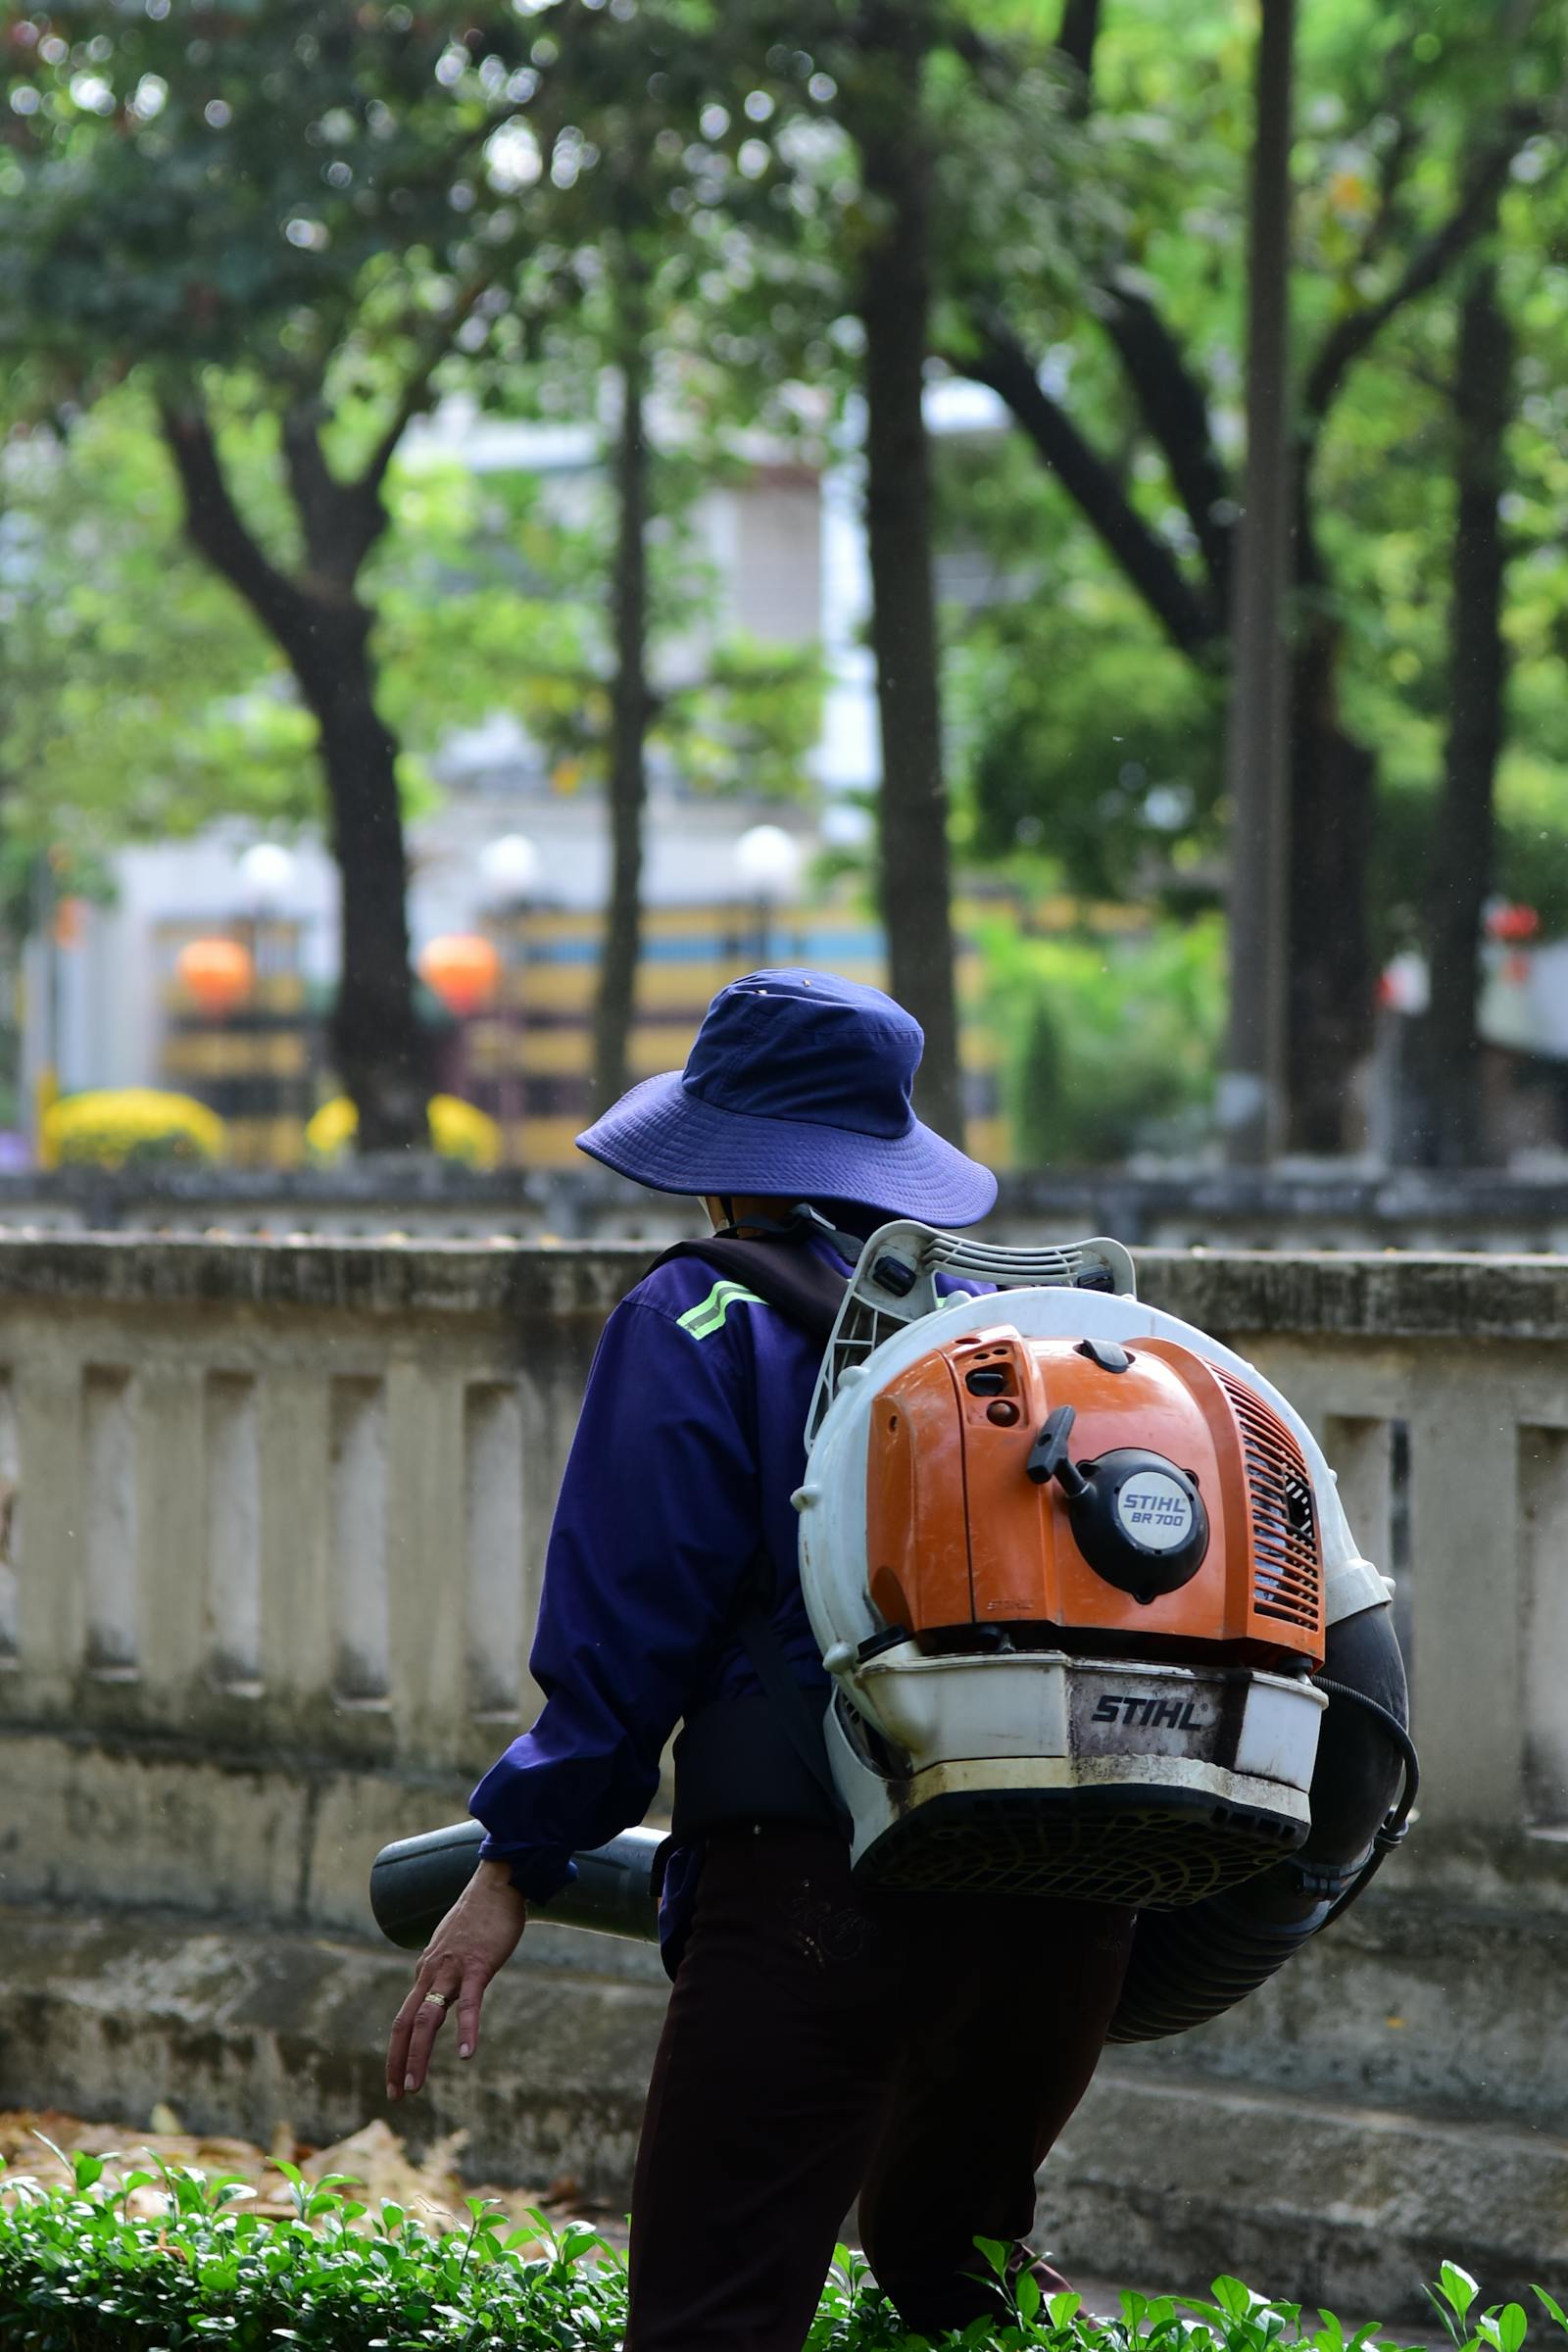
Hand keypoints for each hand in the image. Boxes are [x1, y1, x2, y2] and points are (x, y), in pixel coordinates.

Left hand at [386, 1859, 526, 2099]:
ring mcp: (452, 1969)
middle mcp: (431, 1972)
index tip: (395, 2081)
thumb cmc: (480, 1915)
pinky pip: (469, 2003)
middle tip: (396, 2095)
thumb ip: (445, 1970)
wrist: (497, 1882)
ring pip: (427, 2018)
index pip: (403, 2018)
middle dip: (398, 2061)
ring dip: (418, 2054)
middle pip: (406, 2023)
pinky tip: (465, 2054)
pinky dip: (465, 2030)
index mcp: (426, 1970)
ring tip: (415, 2085)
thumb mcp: (454, 1946)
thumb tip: (441, 1990)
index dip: (396, 2052)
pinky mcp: (477, 1966)